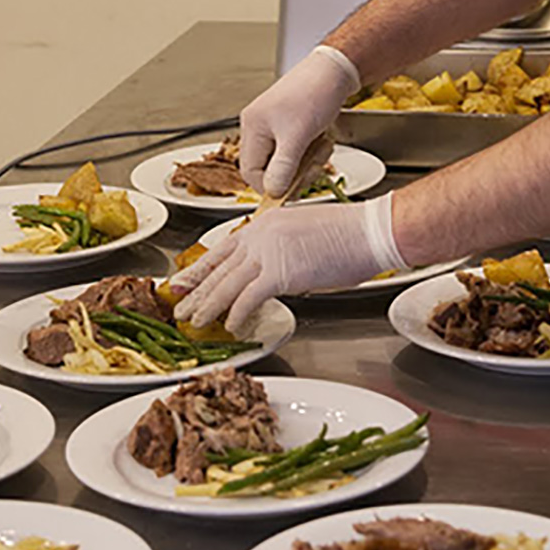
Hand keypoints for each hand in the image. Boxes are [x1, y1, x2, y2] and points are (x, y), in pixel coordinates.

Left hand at [171, 194, 405, 331]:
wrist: (370, 231)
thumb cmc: (350, 235)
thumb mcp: (304, 234)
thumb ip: (281, 251)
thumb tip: (271, 274)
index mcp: (266, 224)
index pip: (224, 247)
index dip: (202, 267)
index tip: (184, 279)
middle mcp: (261, 234)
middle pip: (219, 266)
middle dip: (197, 289)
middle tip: (178, 304)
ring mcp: (268, 252)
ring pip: (227, 284)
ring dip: (208, 305)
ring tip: (195, 321)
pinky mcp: (280, 272)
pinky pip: (248, 298)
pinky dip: (237, 314)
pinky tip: (231, 326)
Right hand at [239, 45, 359, 196]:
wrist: (337, 69)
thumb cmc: (315, 93)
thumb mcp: (298, 136)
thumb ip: (283, 167)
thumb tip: (273, 191)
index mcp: (253, 126)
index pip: (250, 171)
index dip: (270, 185)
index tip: (291, 191)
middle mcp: (260, 126)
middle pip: (268, 167)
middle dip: (292, 173)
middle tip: (312, 169)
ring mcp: (276, 125)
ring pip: (285, 160)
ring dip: (305, 162)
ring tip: (320, 150)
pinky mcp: (292, 124)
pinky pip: (297, 150)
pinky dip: (310, 152)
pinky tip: (322, 142)